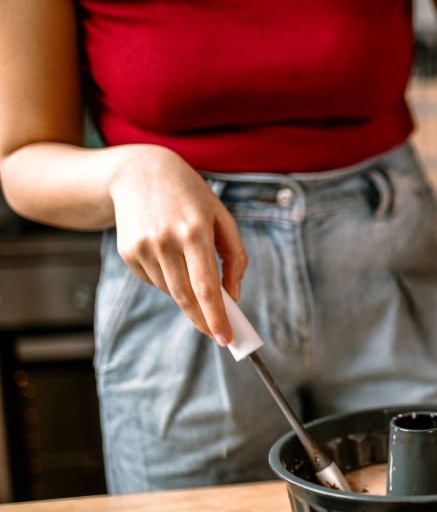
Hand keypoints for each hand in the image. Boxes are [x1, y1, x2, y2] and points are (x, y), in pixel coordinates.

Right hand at [108, 145, 247, 344]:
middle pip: (186, 296)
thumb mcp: (222, 218)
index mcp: (194, 231)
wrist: (139, 172)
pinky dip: (169, 279)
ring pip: (171, 291)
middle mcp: (165, 240)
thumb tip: (233, 296)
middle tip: (217, 334)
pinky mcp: (128, 252)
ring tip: (190, 266)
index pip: (206, 286)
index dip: (216, 316)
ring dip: (186, 293)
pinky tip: (169, 254)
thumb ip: (234, 258)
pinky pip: (155, 280)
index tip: (225, 339)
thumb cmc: (191, 198)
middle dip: (203, 320)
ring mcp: (142, 247)